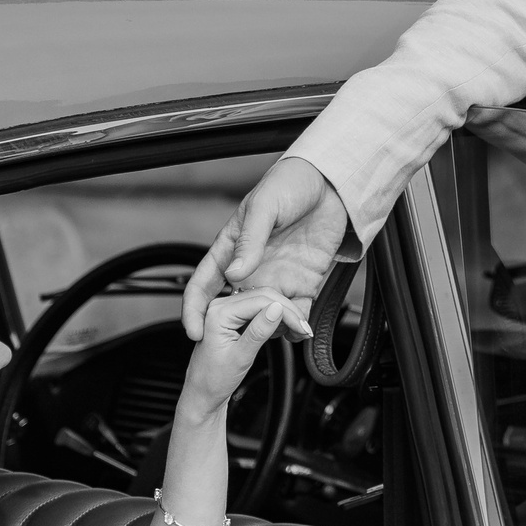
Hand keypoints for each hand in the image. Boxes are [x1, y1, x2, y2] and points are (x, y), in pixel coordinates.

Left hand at [178, 289, 308, 421]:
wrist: (203, 394)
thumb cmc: (213, 380)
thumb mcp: (240, 357)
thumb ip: (258, 331)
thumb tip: (277, 309)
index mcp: (218, 313)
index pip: (260, 301)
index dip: (286, 311)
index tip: (302, 327)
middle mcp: (221, 306)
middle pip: (264, 296)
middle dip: (288, 311)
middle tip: (305, 329)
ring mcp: (227, 310)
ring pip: (264, 301)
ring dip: (284, 313)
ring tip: (298, 330)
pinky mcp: (234, 317)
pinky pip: (259, 309)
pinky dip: (275, 317)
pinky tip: (286, 329)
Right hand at [182, 156, 351, 339]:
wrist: (330, 184)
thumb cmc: (289, 185)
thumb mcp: (265, 207)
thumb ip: (249, 241)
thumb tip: (234, 274)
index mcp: (231, 248)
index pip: (203, 282)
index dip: (194, 308)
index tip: (194, 331)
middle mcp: (251, 268)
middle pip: (233, 307)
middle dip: (233, 329)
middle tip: (240, 341)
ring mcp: (277, 277)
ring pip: (264, 315)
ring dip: (268, 330)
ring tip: (276, 335)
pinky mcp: (303, 282)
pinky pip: (296, 310)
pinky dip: (297, 325)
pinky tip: (301, 331)